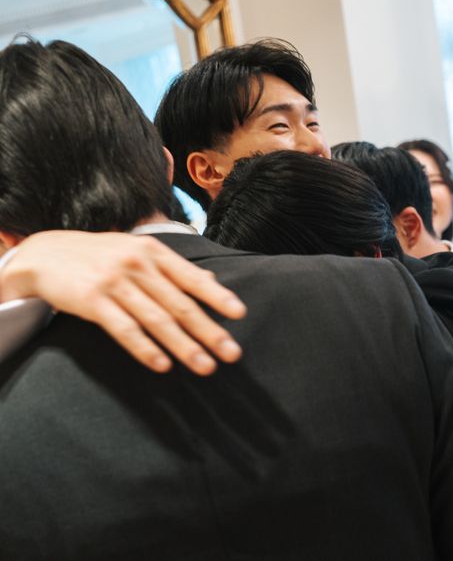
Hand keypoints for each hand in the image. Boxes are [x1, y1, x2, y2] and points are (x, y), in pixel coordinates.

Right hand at [0, 231, 245, 374]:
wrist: (47, 253)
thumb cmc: (102, 255)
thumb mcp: (139, 251)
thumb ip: (174, 268)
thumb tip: (212, 278)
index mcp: (154, 253)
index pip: (192, 277)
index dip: (217, 296)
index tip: (239, 314)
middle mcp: (138, 265)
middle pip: (180, 304)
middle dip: (209, 330)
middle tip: (231, 353)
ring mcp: (115, 282)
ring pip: (157, 319)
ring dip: (183, 346)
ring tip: (205, 366)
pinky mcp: (92, 300)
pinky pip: (123, 329)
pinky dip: (144, 348)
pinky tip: (162, 365)